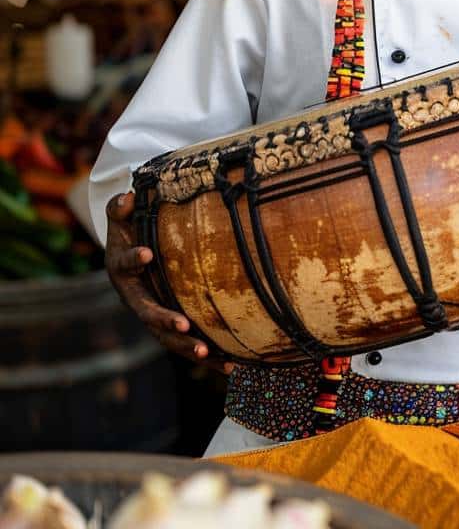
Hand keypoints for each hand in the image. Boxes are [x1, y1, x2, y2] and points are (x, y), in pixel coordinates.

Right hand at [105, 193, 232, 373]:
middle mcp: (135, 297)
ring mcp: (152, 315)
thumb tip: (129, 196)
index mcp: (122, 269)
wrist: (134, 254)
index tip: (147, 255)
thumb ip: (123, 207)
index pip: (125, 265)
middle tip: (184, 325)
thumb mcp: (125, 217)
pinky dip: (209, 356)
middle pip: (147, 312)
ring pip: (167, 338)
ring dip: (188, 347)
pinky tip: (232, 366)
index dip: (133, 260)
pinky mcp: (170, 326)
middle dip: (165, 320)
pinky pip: (187, 344)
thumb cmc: (134, 231)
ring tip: (211, 355)